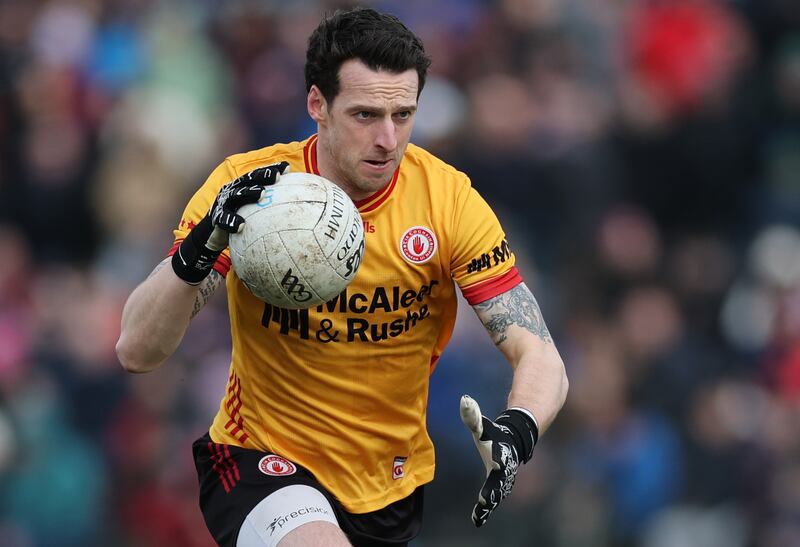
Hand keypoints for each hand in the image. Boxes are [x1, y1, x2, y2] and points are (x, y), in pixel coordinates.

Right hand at [172, 162, 289, 284]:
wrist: (212, 234)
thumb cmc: (238, 220)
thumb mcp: (251, 212)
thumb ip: (267, 208)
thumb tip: (292, 209)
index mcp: (242, 187)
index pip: (258, 175)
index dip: (271, 169)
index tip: (287, 167)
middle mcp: (232, 190)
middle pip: (248, 180)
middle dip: (263, 175)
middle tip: (276, 176)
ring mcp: (223, 202)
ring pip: (237, 195)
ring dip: (249, 192)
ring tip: (261, 193)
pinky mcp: (217, 217)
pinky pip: (225, 219)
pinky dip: (232, 222)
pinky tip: (240, 226)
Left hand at [460, 395, 537, 526]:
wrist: (511, 445)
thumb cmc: (494, 435)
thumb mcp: (482, 425)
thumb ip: (472, 414)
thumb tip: (464, 398)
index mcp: (501, 454)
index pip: (502, 457)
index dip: (500, 460)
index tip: (498, 464)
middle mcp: (505, 470)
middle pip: (500, 481)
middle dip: (493, 491)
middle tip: (485, 501)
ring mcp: (503, 481)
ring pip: (496, 494)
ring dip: (488, 505)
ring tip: (479, 516)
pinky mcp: (498, 488)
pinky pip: (491, 500)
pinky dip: (485, 510)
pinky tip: (476, 520)